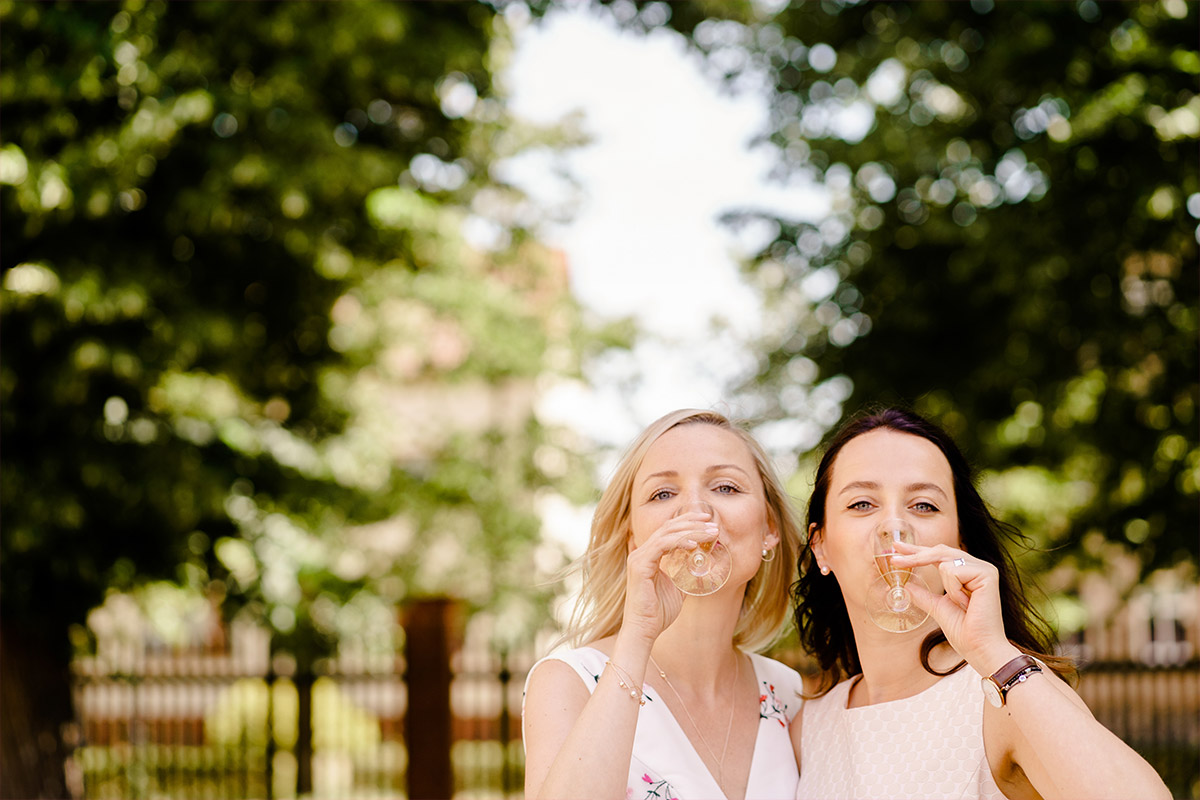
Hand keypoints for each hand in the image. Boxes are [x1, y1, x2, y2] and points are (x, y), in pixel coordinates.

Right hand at [620, 511, 718, 642]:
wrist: (645, 630)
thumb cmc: (659, 612)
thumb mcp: (678, 587)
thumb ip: (685, 573)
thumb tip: (702, 564)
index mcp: (649, 556)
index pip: (668, 530)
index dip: (687, 522)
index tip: (707, 522)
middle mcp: (641, 553)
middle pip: (668, 527)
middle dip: (692, 522)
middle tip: (712, 522)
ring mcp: (638, 558)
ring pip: (667, 533)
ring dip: (691, 530)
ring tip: (710, 532)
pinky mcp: (639, 566)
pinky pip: (661, 546)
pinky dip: (679, 542)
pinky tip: (695, 545)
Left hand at [890, 541, 1017, 671]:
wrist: (980, 648)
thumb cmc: (964, 632)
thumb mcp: (937, 608)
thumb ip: (923, 595)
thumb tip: (905, 586)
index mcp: (968, 573)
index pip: (938, 555)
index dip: (916, 550)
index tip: (896, 548)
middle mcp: (978, 567)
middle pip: (939, 551)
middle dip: (915, 555)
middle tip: (895, 560)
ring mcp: (984, 569)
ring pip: (944, 562)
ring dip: (947, 587)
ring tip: (962, 605)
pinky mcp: (987, 574)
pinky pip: (953, 572)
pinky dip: (954, 590)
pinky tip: (967, 604)